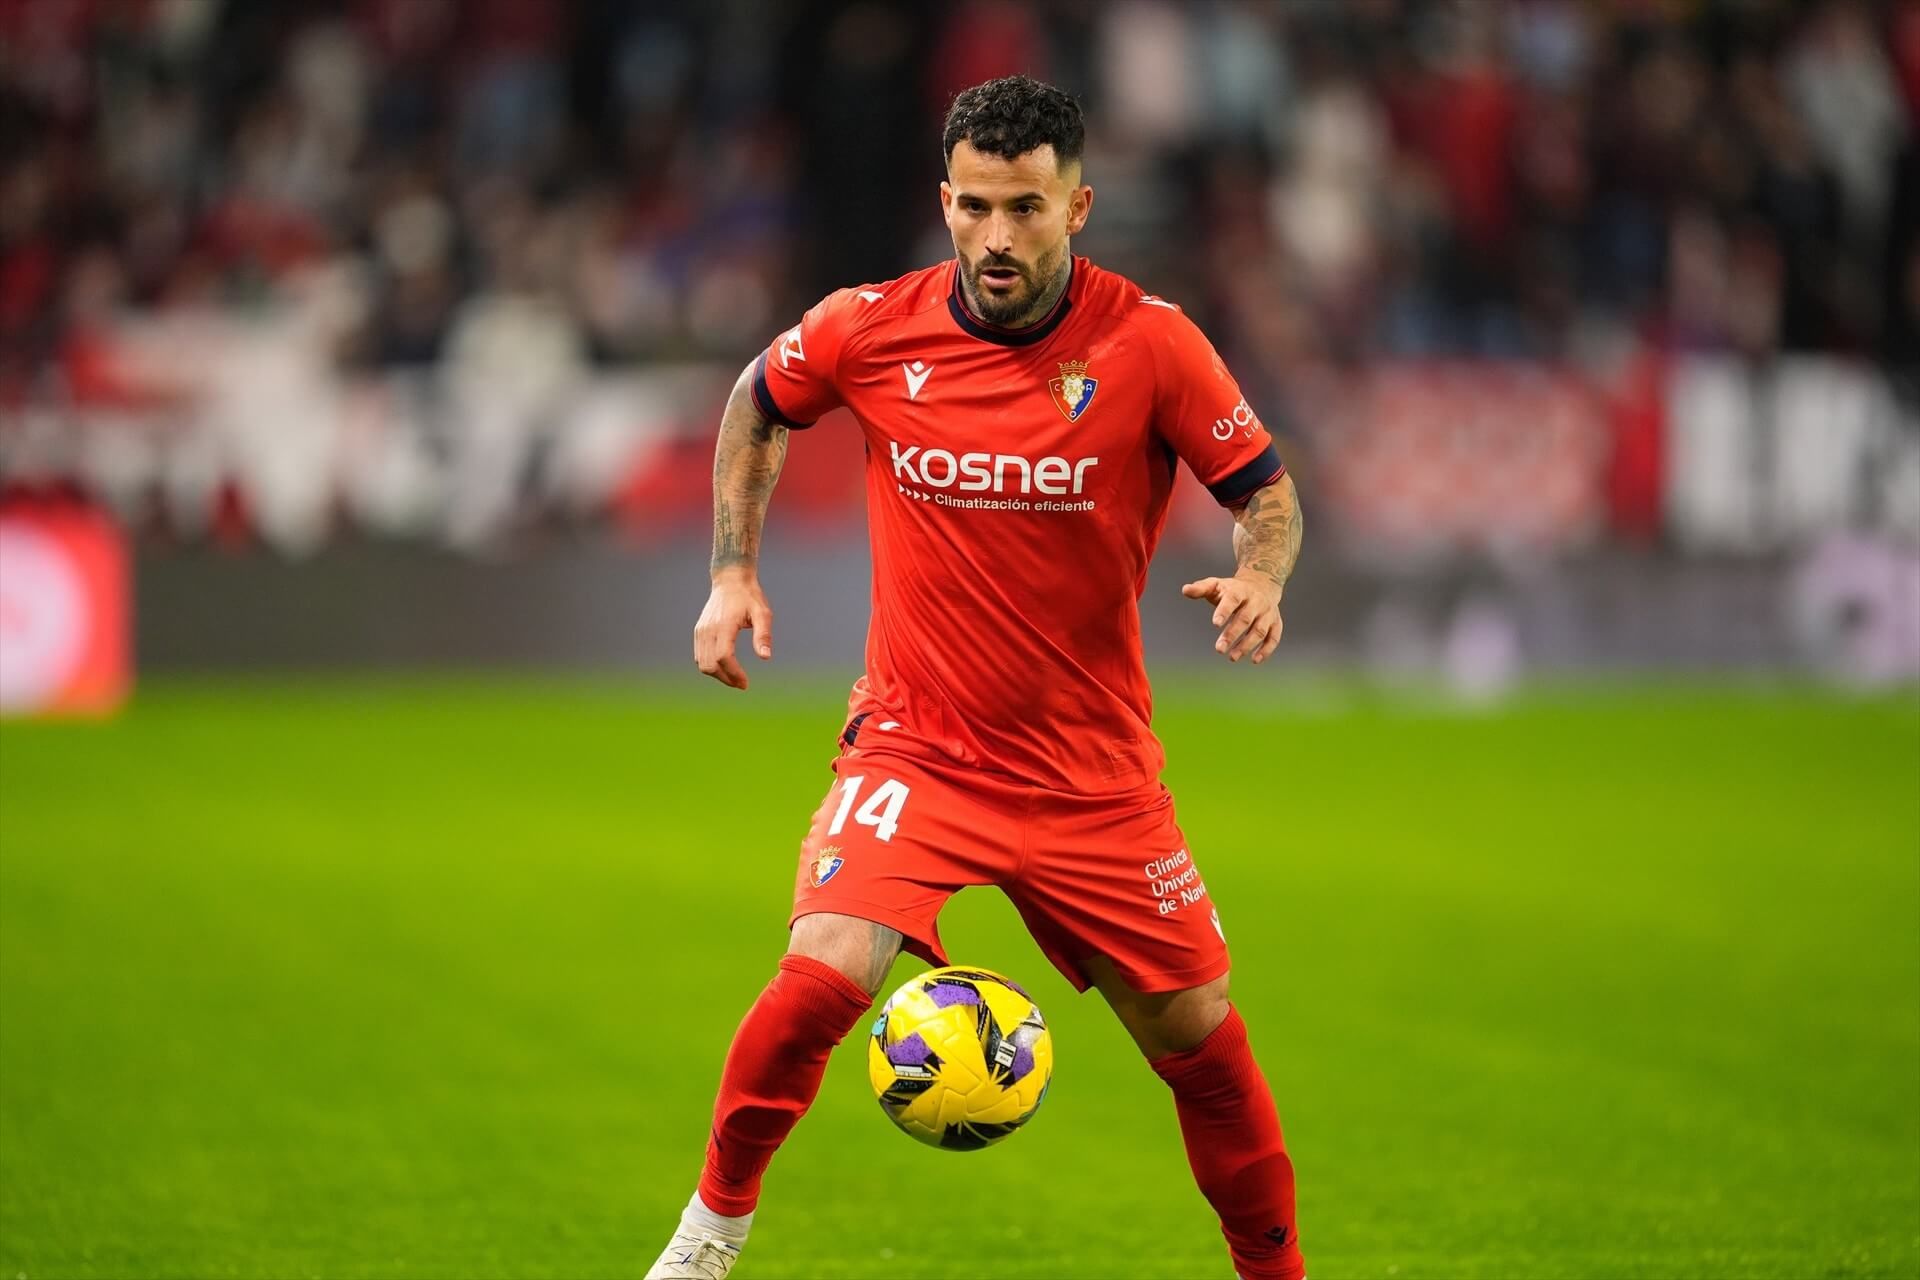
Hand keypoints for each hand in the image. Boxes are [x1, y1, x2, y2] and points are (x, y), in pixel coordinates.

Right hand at [693, 568, 772, 688]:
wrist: (730, 580)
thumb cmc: (749, 596)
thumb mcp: (763, 613)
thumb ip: (763, 635)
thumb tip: (765, 657)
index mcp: (724, 625)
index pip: (723, 657)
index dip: (734, 673)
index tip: (746, 683)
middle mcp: (708, 629)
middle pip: (710, 665)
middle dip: (726, 679)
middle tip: (742, 684)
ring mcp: (701, 631)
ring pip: (703, 664)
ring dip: (718, 675)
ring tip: (736, 678)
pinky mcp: (699, 632)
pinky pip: (700, 657)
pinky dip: (711, 667)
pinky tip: (726, 668)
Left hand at [1181, 572, 1283, 663]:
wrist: (1262, 583)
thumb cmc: (1232, 589)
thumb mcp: (1216, 584)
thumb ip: (1200, 588)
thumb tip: (1185, 590)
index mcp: (1240, 590)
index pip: (1232, 599)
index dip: (1224, 611)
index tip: (1215, 624)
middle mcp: (1256, 601)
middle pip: (1245, 618)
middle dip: (1232, 634)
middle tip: (1219, 649)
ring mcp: (1267, 613)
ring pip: (1259, 630)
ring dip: (1247, 645)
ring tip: (1232, 657)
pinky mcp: (1275, 623)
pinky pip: (1274, 637)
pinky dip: (1266, 649)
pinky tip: (1254, 660)